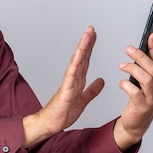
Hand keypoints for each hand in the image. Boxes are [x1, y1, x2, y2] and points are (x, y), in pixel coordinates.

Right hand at [22, 26, 104, 147]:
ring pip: (77, 61)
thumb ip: (92, 90)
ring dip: (82, 47)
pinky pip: (72, 73)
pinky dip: (76, 62)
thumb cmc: (62, 112)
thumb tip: (102, 81)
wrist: (50, 123)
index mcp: (77, 80)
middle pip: (81, 56)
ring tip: (87, 35)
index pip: (85, 60)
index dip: (90, 48)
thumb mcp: (83, 100)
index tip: (94, 36)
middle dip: (86, 42)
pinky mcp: (66, 88)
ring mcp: (68, 81)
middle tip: (91, 29)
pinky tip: (80, 52)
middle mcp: (73, 78)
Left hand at [114, 32, 152, 149]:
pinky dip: (127, 86)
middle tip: (128, 49)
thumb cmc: (139, 100)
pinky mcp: (142, 107)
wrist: (136, 123)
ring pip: (146, 79)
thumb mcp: (143, 82)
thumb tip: (138, 50)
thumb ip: (143, 68)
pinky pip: (136, 93)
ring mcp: (152, 98)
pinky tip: (121, 82)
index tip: (151, 36)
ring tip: (121, 65)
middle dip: (141, 56)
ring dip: (133, 69)